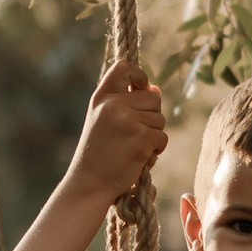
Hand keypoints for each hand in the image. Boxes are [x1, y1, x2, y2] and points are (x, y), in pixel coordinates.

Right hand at [67, 59, 168, 205]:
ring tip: (132, 147)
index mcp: (101, 97)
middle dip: (151, 115)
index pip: (124, 67)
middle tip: (133, 133)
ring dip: (153, 135)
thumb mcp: (103, 121)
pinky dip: (156, 149)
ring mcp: (128, 121)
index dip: (139, 75)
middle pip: (153, 97)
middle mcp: (114, 105)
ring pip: (160, 119)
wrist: (89, 183)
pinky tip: (139, 158)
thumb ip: (126, 103)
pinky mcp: (141, 138)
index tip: (141, 89)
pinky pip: (162, 137)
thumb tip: (155, 88)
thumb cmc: (98, 153)